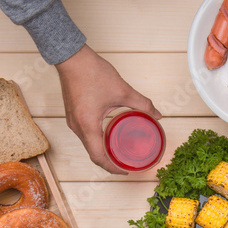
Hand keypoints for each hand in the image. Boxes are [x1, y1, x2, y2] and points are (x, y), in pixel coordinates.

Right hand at [56, 45, 161, 174]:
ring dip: (102, 151)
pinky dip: (97, 140)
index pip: (98, 157)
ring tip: (119, 152)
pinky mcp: (72, 114)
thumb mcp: (122, 90)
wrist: (71, 57)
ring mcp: (72, 121)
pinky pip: (85, 134)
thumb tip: (157, 114)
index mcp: (87, 125)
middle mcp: (77, 127)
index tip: (125, 170)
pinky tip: (109, 136)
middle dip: (109, 162)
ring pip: (88, 144)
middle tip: (125, 163)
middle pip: (93, 153)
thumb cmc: (91, 72)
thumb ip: (142, 103)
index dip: (112, 168)